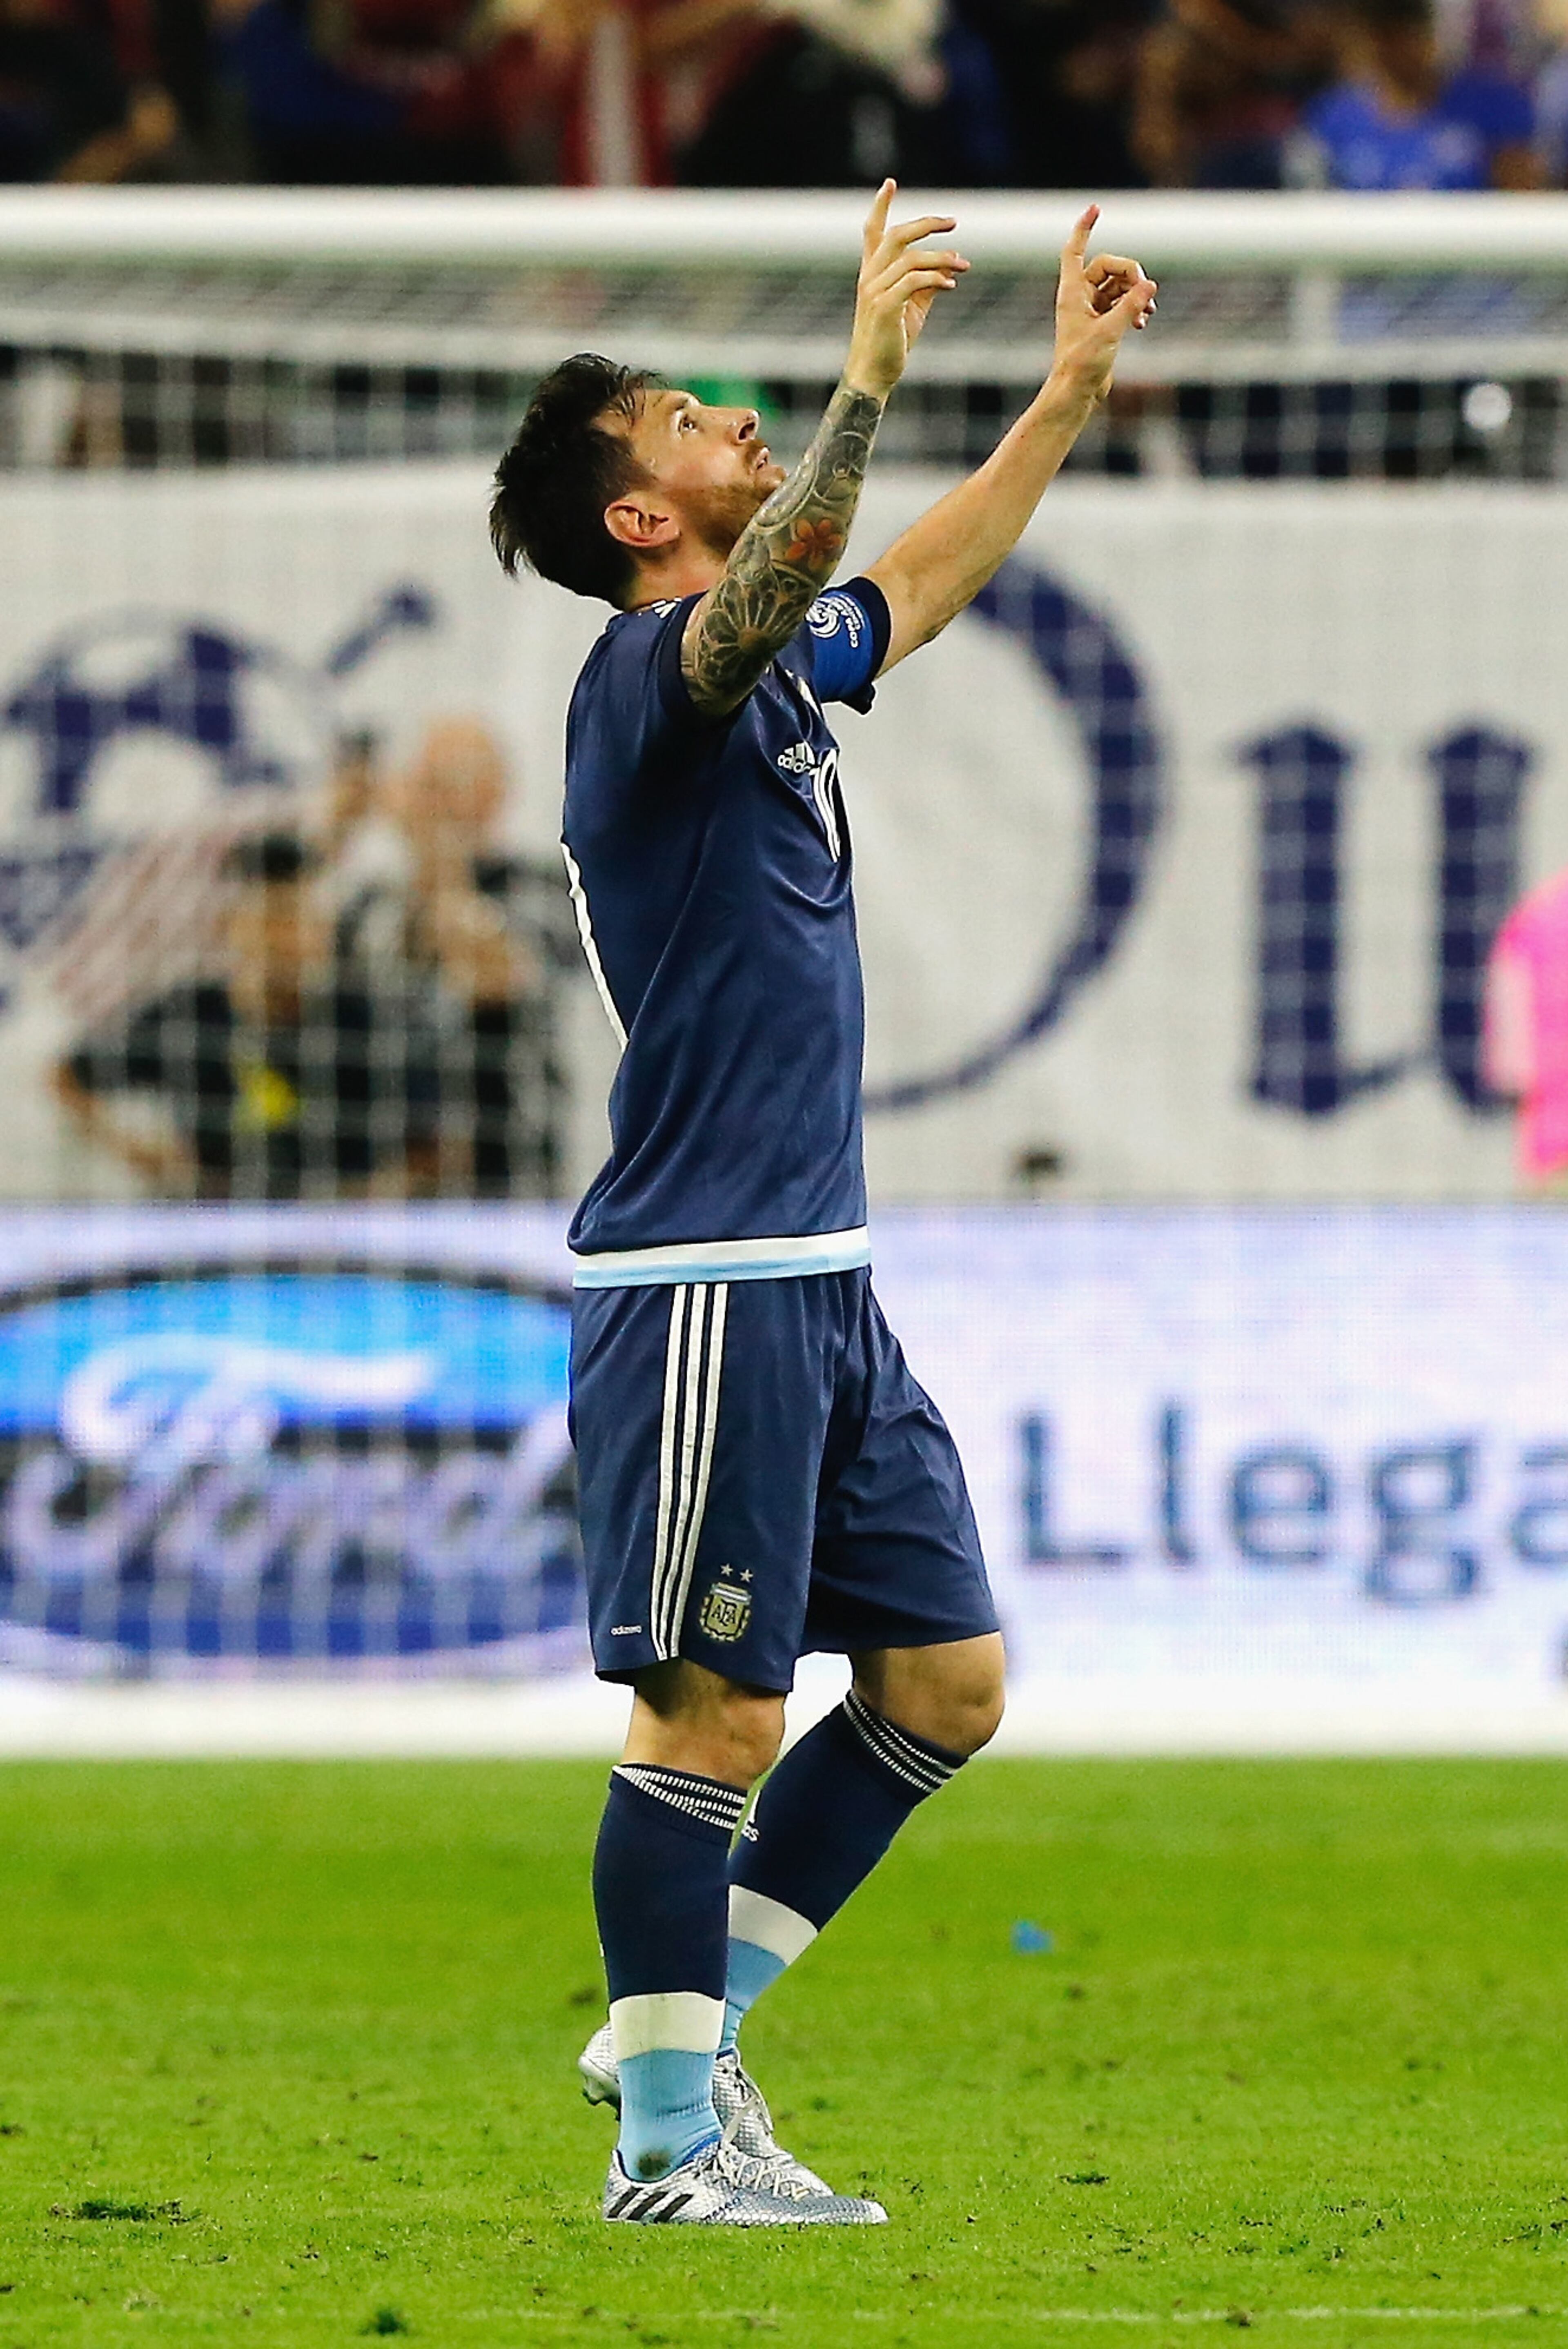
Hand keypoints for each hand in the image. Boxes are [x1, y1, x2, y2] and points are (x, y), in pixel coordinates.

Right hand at [843, 179, 968, 402]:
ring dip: (943, 259)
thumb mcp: (912, 308)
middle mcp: (869, 277)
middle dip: (927, 224)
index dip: (880, 205)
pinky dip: (936, 280)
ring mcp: (874, 291)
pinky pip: (914, 282)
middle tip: (953, 223)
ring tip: (964, 267)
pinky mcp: (885, 307)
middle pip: (897, 235)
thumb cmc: (892, 342)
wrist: (873, 375)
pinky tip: (952, 287)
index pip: (872, 232)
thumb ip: (926, 284)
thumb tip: (949, 267)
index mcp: (872, 273)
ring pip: (911, 258)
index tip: (890, 182)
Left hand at [1049, 204, 1156, 410]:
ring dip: (1135, 293)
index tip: (1095, 208)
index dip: (1084, 229)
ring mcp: (1091, 310)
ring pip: (1118, 286)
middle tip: (1145, 292)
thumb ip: (1131, 306)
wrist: (1076, 393)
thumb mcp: (1110, 332)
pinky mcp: (1101, 324)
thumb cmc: (1082, 365)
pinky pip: (1121, 304)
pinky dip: (1134, 308)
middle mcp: (1079, 298)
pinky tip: (1144, 321)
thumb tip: (1150, 285)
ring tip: (1148, 312)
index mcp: (1072, 293)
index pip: (1075, 251)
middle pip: (1108, 266)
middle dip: (1130, 274)